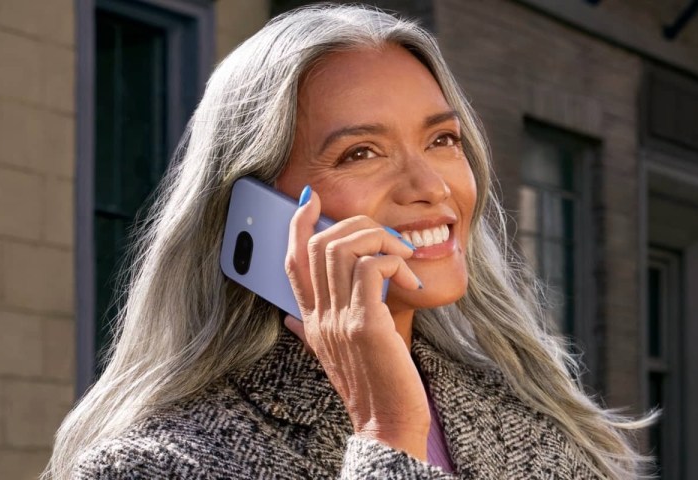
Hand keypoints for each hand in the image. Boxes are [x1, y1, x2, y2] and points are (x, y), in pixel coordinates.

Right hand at [284, 189, 429, 460]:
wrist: (385, 423)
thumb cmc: (369, 384)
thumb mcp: (331, 354)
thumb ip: (310, 331)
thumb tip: (289, 318)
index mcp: (310, 318)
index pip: (291, 260)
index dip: (297, 224)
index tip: (311, 198)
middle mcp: (318, 316)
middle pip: (318, 244)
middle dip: (355, 224)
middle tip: (387, 236)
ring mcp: (338, 319)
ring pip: (342, 247)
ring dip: (378, 238)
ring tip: (402, 255)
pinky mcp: (364, 324)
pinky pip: (369, 268)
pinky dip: (392, 261)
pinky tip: (409, 279)